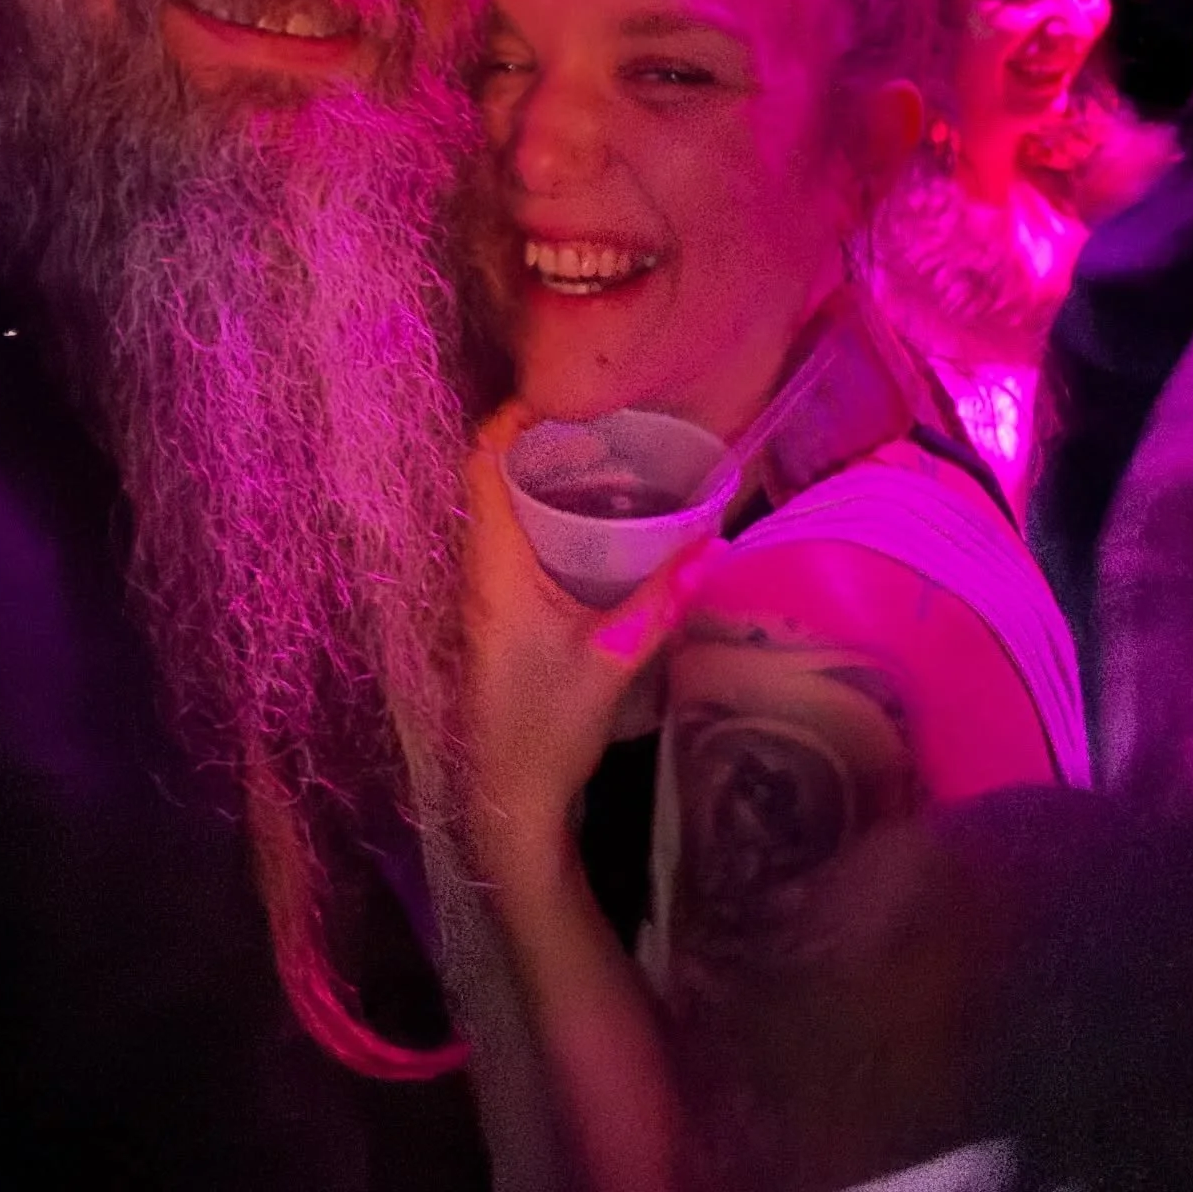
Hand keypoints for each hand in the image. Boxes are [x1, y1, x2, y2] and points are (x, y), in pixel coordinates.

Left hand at [461, 401, 709, 875]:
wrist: (508, 800)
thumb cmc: (547, 728)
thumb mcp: (613, 660)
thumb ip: (661, 599)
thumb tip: (713, 541)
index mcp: (495, 566)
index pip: (482, 464)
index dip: (512, 418)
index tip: (564, 392)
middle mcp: (479, 569)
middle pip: (490, 476)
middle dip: (538, 438)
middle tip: (602, 420)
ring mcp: (484, 592)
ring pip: (500, 508)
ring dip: (540, 476)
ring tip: (604, 457)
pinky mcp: (498, 613)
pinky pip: (512, 538)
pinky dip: (545, 513)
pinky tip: (594, 521)